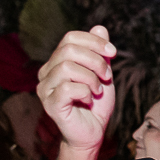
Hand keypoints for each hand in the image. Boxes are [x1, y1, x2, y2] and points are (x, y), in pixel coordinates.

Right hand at [35, 27, 116, 151]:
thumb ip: (100, 53)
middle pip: (68, 49)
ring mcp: (45, 87)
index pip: (70, 38)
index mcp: (58, 61)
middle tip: (107, 76)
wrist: (93, 133)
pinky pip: (67, 87)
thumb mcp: (103, 75)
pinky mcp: (49, 103)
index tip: (113, 52)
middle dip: (95, 60)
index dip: (94, 41)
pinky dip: (85, 92)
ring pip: (67, 67)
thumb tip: (100, 27)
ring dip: (91, 78)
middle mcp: (47, 72)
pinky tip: (88, 100)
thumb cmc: (96, 105)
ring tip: (98, 90)